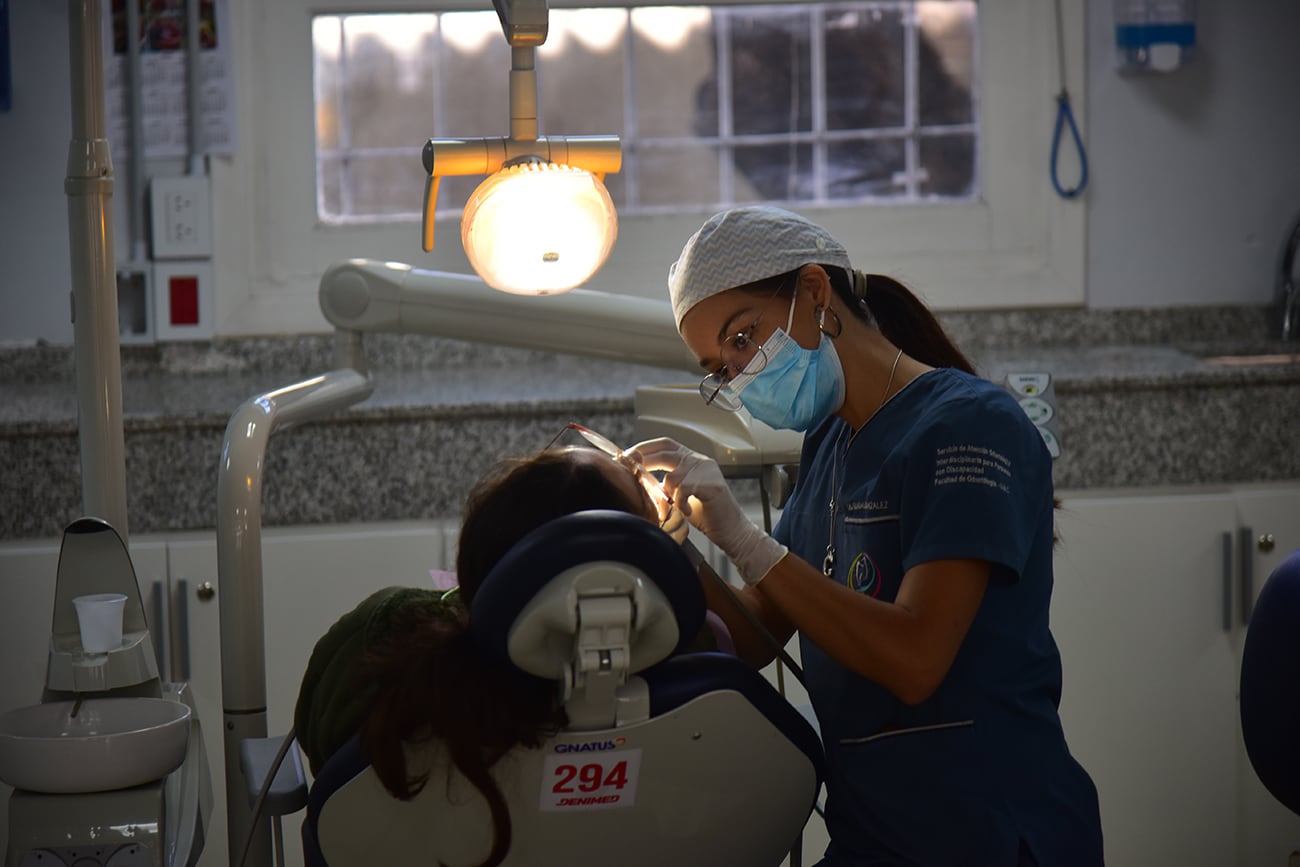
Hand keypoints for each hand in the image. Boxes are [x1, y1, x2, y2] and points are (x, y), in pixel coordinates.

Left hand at [627, 438, 786, 585]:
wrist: (731, 530)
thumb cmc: (705, 514)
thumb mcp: (678, 495)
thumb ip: (664, 485)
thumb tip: (638, 479)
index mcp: (691, 460)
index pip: (665, 444)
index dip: (645, 447)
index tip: (627, 455)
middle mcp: (700, 460)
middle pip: (666, 451)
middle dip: (643, 458)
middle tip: (629, 467)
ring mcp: (707, 470)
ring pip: (673, 477)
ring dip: (667, 496)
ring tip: (673, 509)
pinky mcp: (713, 485)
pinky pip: (684, 490)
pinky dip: (681, 504)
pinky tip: (688, 512)